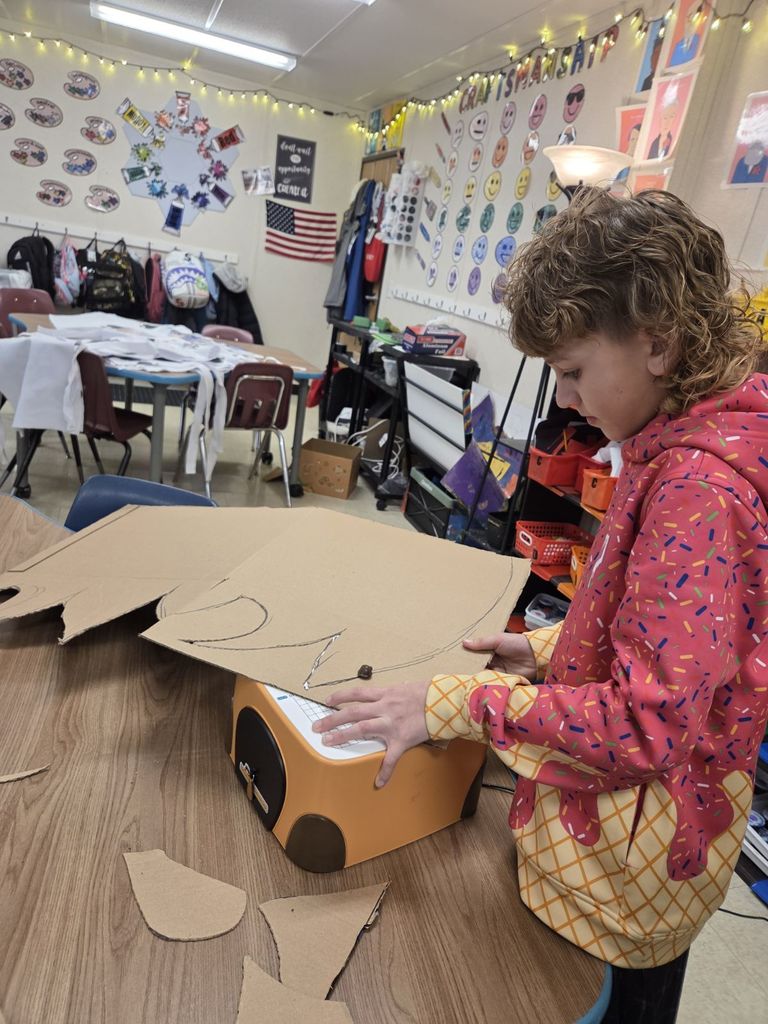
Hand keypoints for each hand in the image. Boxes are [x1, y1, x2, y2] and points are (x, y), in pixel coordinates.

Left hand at [312, 680, 430, 787]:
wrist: (443, 702)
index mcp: (384, 695)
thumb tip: (383, 696)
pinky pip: (391, 758)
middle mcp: (383, 708)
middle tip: (317, 726)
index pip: (356, 694)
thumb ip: (392, 694)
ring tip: (328, 742)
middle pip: (351, 713)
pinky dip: (385, 771)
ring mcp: (390, 724)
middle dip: (332, 719)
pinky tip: (379, 782)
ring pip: (361, 729)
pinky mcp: (401, 740)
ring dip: (343, 736)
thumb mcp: (405, 687)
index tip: (327, 700)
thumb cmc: (427, 693)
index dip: (340, 696)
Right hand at [462, 632, 536, 677]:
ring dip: (476, 676)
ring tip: (463, 679)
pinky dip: (486, 682)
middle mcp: (492, 661)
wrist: (535, 656)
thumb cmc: (517, 643)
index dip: (466, 656)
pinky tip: (476, 684)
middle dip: (469, 667)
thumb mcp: (498, 639)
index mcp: (490, 649)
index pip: (475, 654)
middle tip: (455, 671)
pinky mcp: (503, 680)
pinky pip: (492, 682)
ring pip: (483, 674)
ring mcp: (497, 671)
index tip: (454, 658)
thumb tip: (464, 642)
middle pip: (477, 665)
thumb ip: (482, 642)